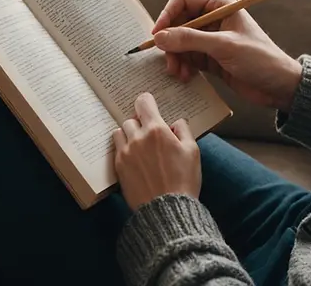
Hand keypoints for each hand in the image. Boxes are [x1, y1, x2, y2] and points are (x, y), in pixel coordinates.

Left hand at [112, 93, 201, 210]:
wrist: (166, 210)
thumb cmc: (183, 180)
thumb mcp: (193, 151)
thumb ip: (184, 131)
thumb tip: (176, 123)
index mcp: (157, 130)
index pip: (144, 103)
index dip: (146, 101)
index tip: (148, 104)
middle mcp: (137, 138)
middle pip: (130, 119)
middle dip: (139, 123)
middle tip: (150, 134)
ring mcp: (125, 153)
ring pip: (120, 133)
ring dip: (128, 135)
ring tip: (139, 146)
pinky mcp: (119, 168)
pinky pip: (117, 150)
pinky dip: (124, 150)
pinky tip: (135, 160)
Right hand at [151, 0, 301, 111]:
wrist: (279, 85)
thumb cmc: (260, 59)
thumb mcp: (223, 46)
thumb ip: (190, 40)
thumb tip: (160, 37)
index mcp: (219, 5)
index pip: (182, 0)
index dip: (166, 15)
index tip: (157, 36)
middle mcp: (213, 19)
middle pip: (177, 23)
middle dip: (170, 42)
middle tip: (168, 61)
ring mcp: (210, 39)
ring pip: (179, 43)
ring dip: (175, 57)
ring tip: (178, 73)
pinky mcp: (210, 58)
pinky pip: (187, 58)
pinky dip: (183, 67)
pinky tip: (186, 77)